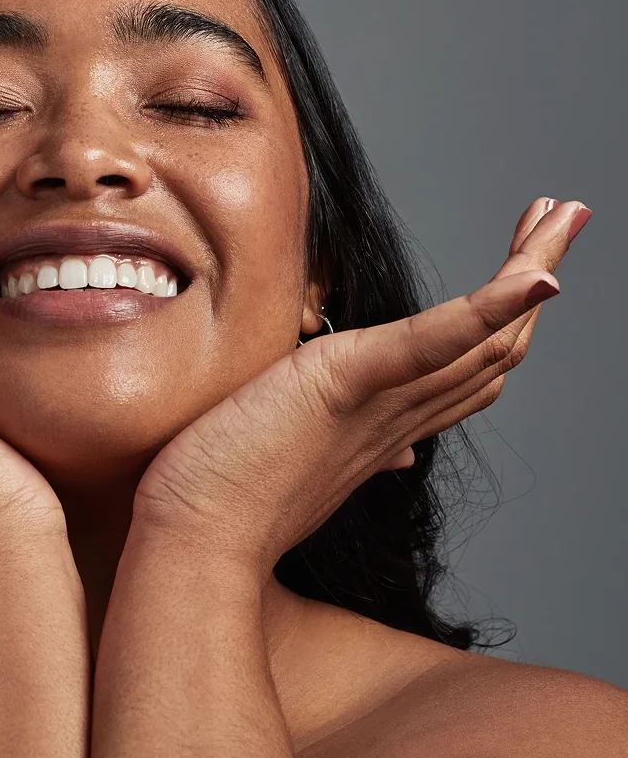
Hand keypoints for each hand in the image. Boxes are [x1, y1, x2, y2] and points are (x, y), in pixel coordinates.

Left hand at [133, 197, 590, 571]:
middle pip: (493, 345)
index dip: (505, 318)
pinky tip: (533, 277)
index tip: (526, 268)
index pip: (467, 368)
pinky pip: (430, 344)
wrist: (194, 544)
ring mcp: (377, 404)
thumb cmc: (233, 500)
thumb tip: (403, 452)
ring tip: (564, 213)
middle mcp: (400, 417)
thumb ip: (360, 446)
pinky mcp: (342, 384)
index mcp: (388, 427)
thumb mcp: (303, 457)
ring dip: (529, 268)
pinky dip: (487, 308)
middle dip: (532, 274)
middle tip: (563, 216)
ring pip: (481, 336)